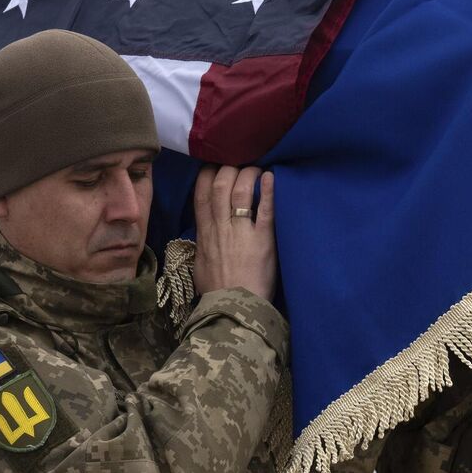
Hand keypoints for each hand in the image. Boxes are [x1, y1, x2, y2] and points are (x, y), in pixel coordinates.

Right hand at [191, 164, 275, 298]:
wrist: (232, 309)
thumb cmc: (216, 291)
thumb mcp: (200, 265)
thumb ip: (202, 245)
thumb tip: (204, 234)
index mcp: (205, 233)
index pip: (201, 195)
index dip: (207, 175)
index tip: (214, 166)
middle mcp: (221, 227)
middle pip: (220, 186)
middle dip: (228, 169)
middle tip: (239, 163)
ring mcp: (242, 232)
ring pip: (241, 192)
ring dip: (249, 175)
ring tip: (257, 168)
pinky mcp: (263, 240)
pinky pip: (266, 210)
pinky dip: (268, 191)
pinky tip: (271, 177)